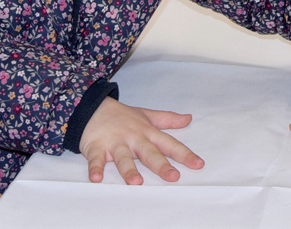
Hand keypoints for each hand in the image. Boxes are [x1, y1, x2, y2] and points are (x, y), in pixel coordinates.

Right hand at [78, 97, 204, 184]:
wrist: (92, 107)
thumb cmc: (122, 116)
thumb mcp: (147, 115)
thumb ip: (168, 119)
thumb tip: (188, 118)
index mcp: (147, 132)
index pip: (169, 144)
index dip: (184, 154)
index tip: (198, 164)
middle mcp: (133, 138)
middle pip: (149, 153)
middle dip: (161, 165)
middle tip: (173, 176)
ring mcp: (115, 143)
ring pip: (123, 158)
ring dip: (129, 170)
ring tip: (136, 182)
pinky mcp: (96, 147)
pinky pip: (96, 159)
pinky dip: (95, 168)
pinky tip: (96, 178)